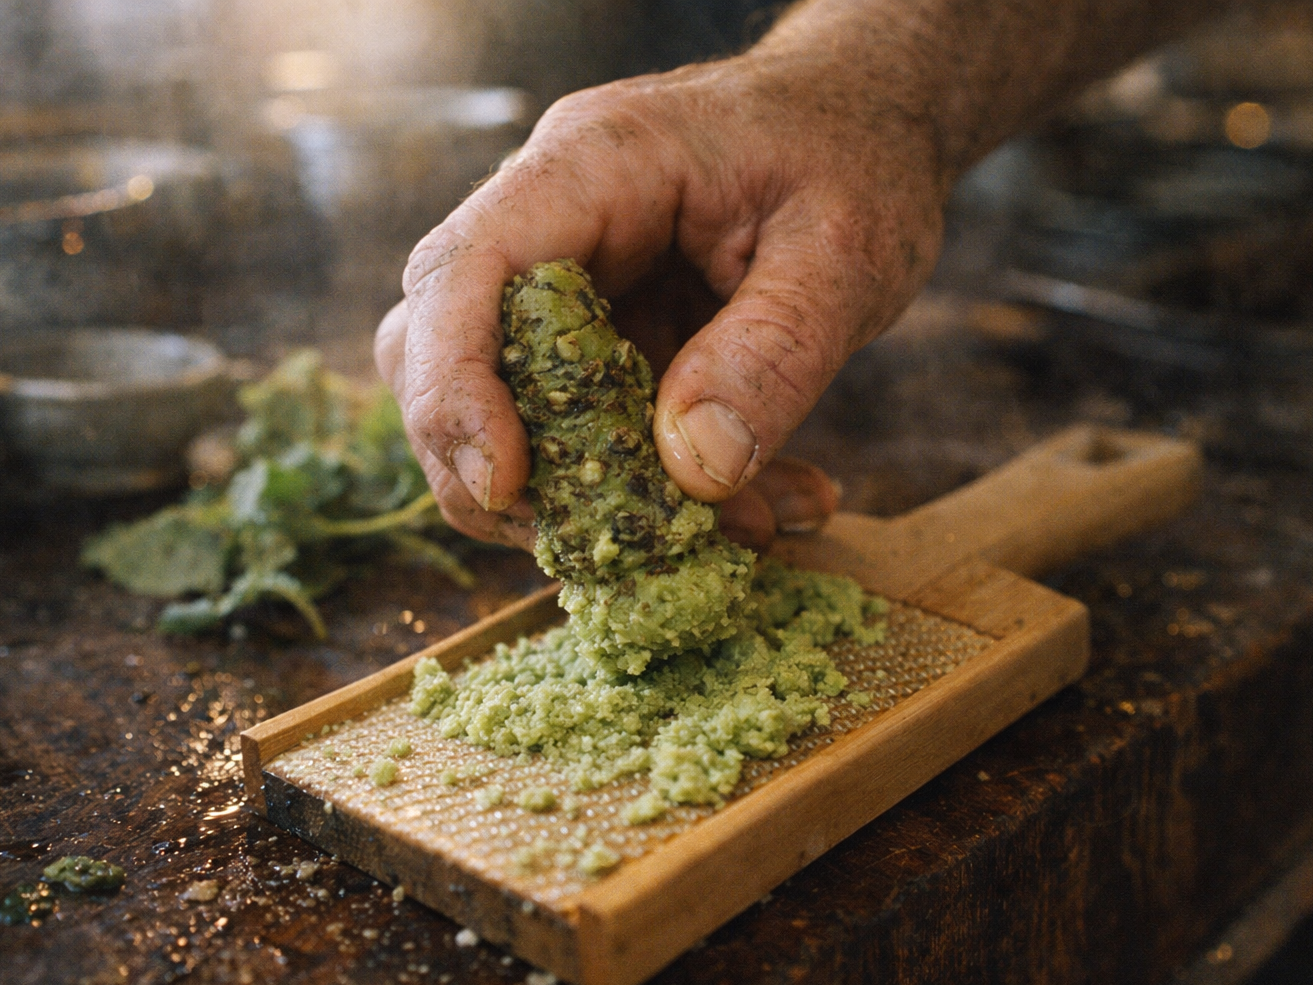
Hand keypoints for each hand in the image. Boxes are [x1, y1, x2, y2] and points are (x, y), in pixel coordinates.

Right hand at [375, 46, 948, 549]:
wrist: (874, 118)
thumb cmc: (859, 157)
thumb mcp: (847, 252)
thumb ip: (772, 354)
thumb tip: (688, 469)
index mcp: (594, 165)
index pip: (465, 269)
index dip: (455, 385)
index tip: (505, 485)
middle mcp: (550, 219)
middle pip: (438, 346)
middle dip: (498, 466)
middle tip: (599, 537)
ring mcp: (567, 280)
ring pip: (503, 404)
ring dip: (586, 494)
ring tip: (719, 530)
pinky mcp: (598, 333)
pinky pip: (582, 426)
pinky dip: (649, 489)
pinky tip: (753, 505)